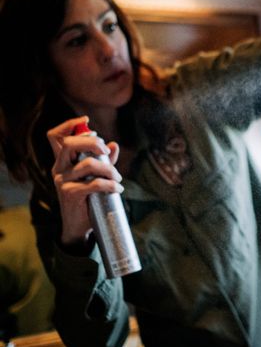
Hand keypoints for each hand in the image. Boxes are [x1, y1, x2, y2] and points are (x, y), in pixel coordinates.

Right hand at [47, 116, 122, 246]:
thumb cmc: (88, 197)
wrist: (78, 225)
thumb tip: (114, 144)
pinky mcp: (71, 194)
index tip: (86, 121)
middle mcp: (59, 168)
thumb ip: (105, 160)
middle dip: (93, 143)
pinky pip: (96, 183)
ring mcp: (63, 181)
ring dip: (110, 170)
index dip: (69, 124)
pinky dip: (111, 185)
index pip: (55, 136)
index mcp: (63, 161)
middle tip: (106, 152)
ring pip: (89, 164)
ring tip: (118, 179)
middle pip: (70, 144)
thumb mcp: (96, 176)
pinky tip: (118, 189)